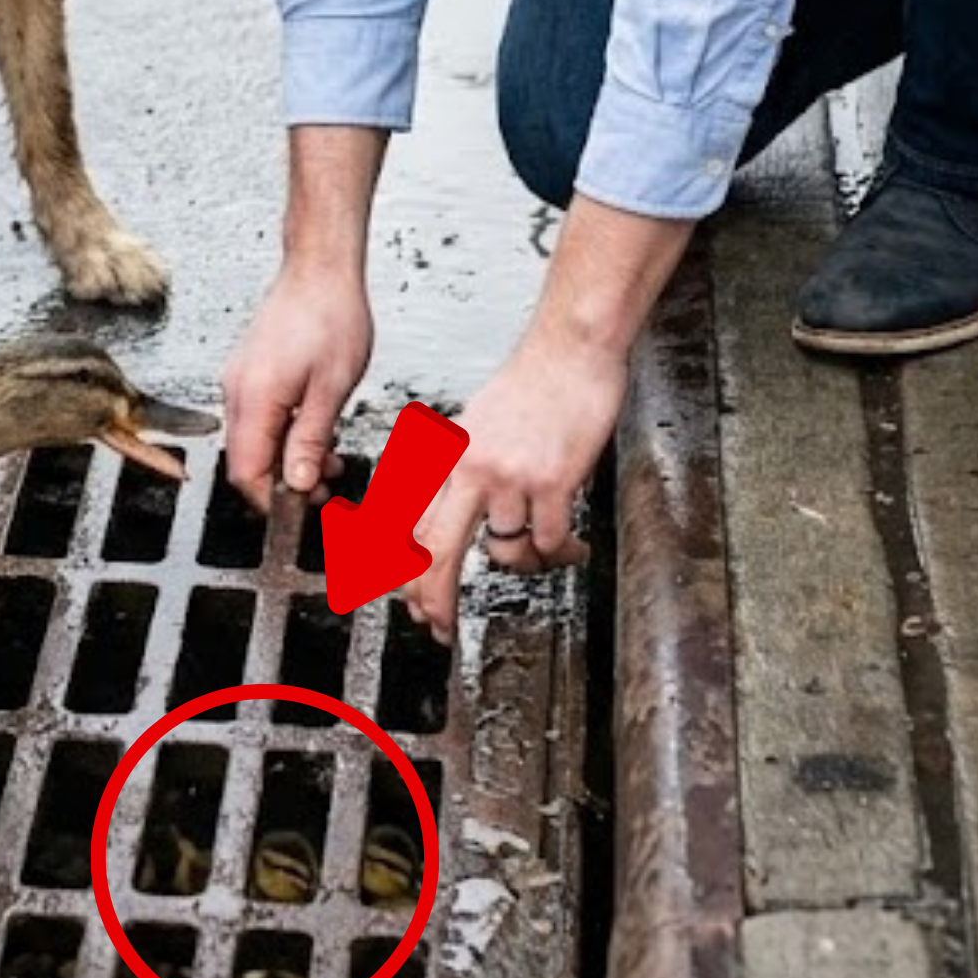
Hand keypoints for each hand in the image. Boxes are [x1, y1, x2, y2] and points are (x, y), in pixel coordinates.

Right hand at [221, 265, 367, 512]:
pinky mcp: (247, 374)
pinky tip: (312, 429)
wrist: (320, 269)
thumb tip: (296, 484)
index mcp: (255, 399)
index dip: (272, 499)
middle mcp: (237, 393)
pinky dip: (282, 434)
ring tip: (328, 457)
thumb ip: (310, 441)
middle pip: (246, 461)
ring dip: (287, 458)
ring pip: (253, 442)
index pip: (247, 472)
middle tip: (325, 483)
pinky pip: (257, 419)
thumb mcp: (332, 388)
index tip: (303, 507)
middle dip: (284, 481)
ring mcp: (238, 382)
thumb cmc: (331, 316)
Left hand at [399, 337, 626, 642]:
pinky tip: (573, 547)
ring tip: (547, 553)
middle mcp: (470, 469)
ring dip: (527, 563)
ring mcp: (509, 478)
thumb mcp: (475, 423)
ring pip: (505, 551)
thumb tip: (452, 513)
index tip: (409, 595)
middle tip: (438, 626)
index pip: (411, 523)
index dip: (404, 568)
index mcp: (448, 456)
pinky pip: (547, 540)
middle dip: (433, 599)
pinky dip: (561, 551)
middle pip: (436, 551)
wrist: (571, 350)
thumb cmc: (530, 383)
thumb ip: (460, 469)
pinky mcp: (551, 482)